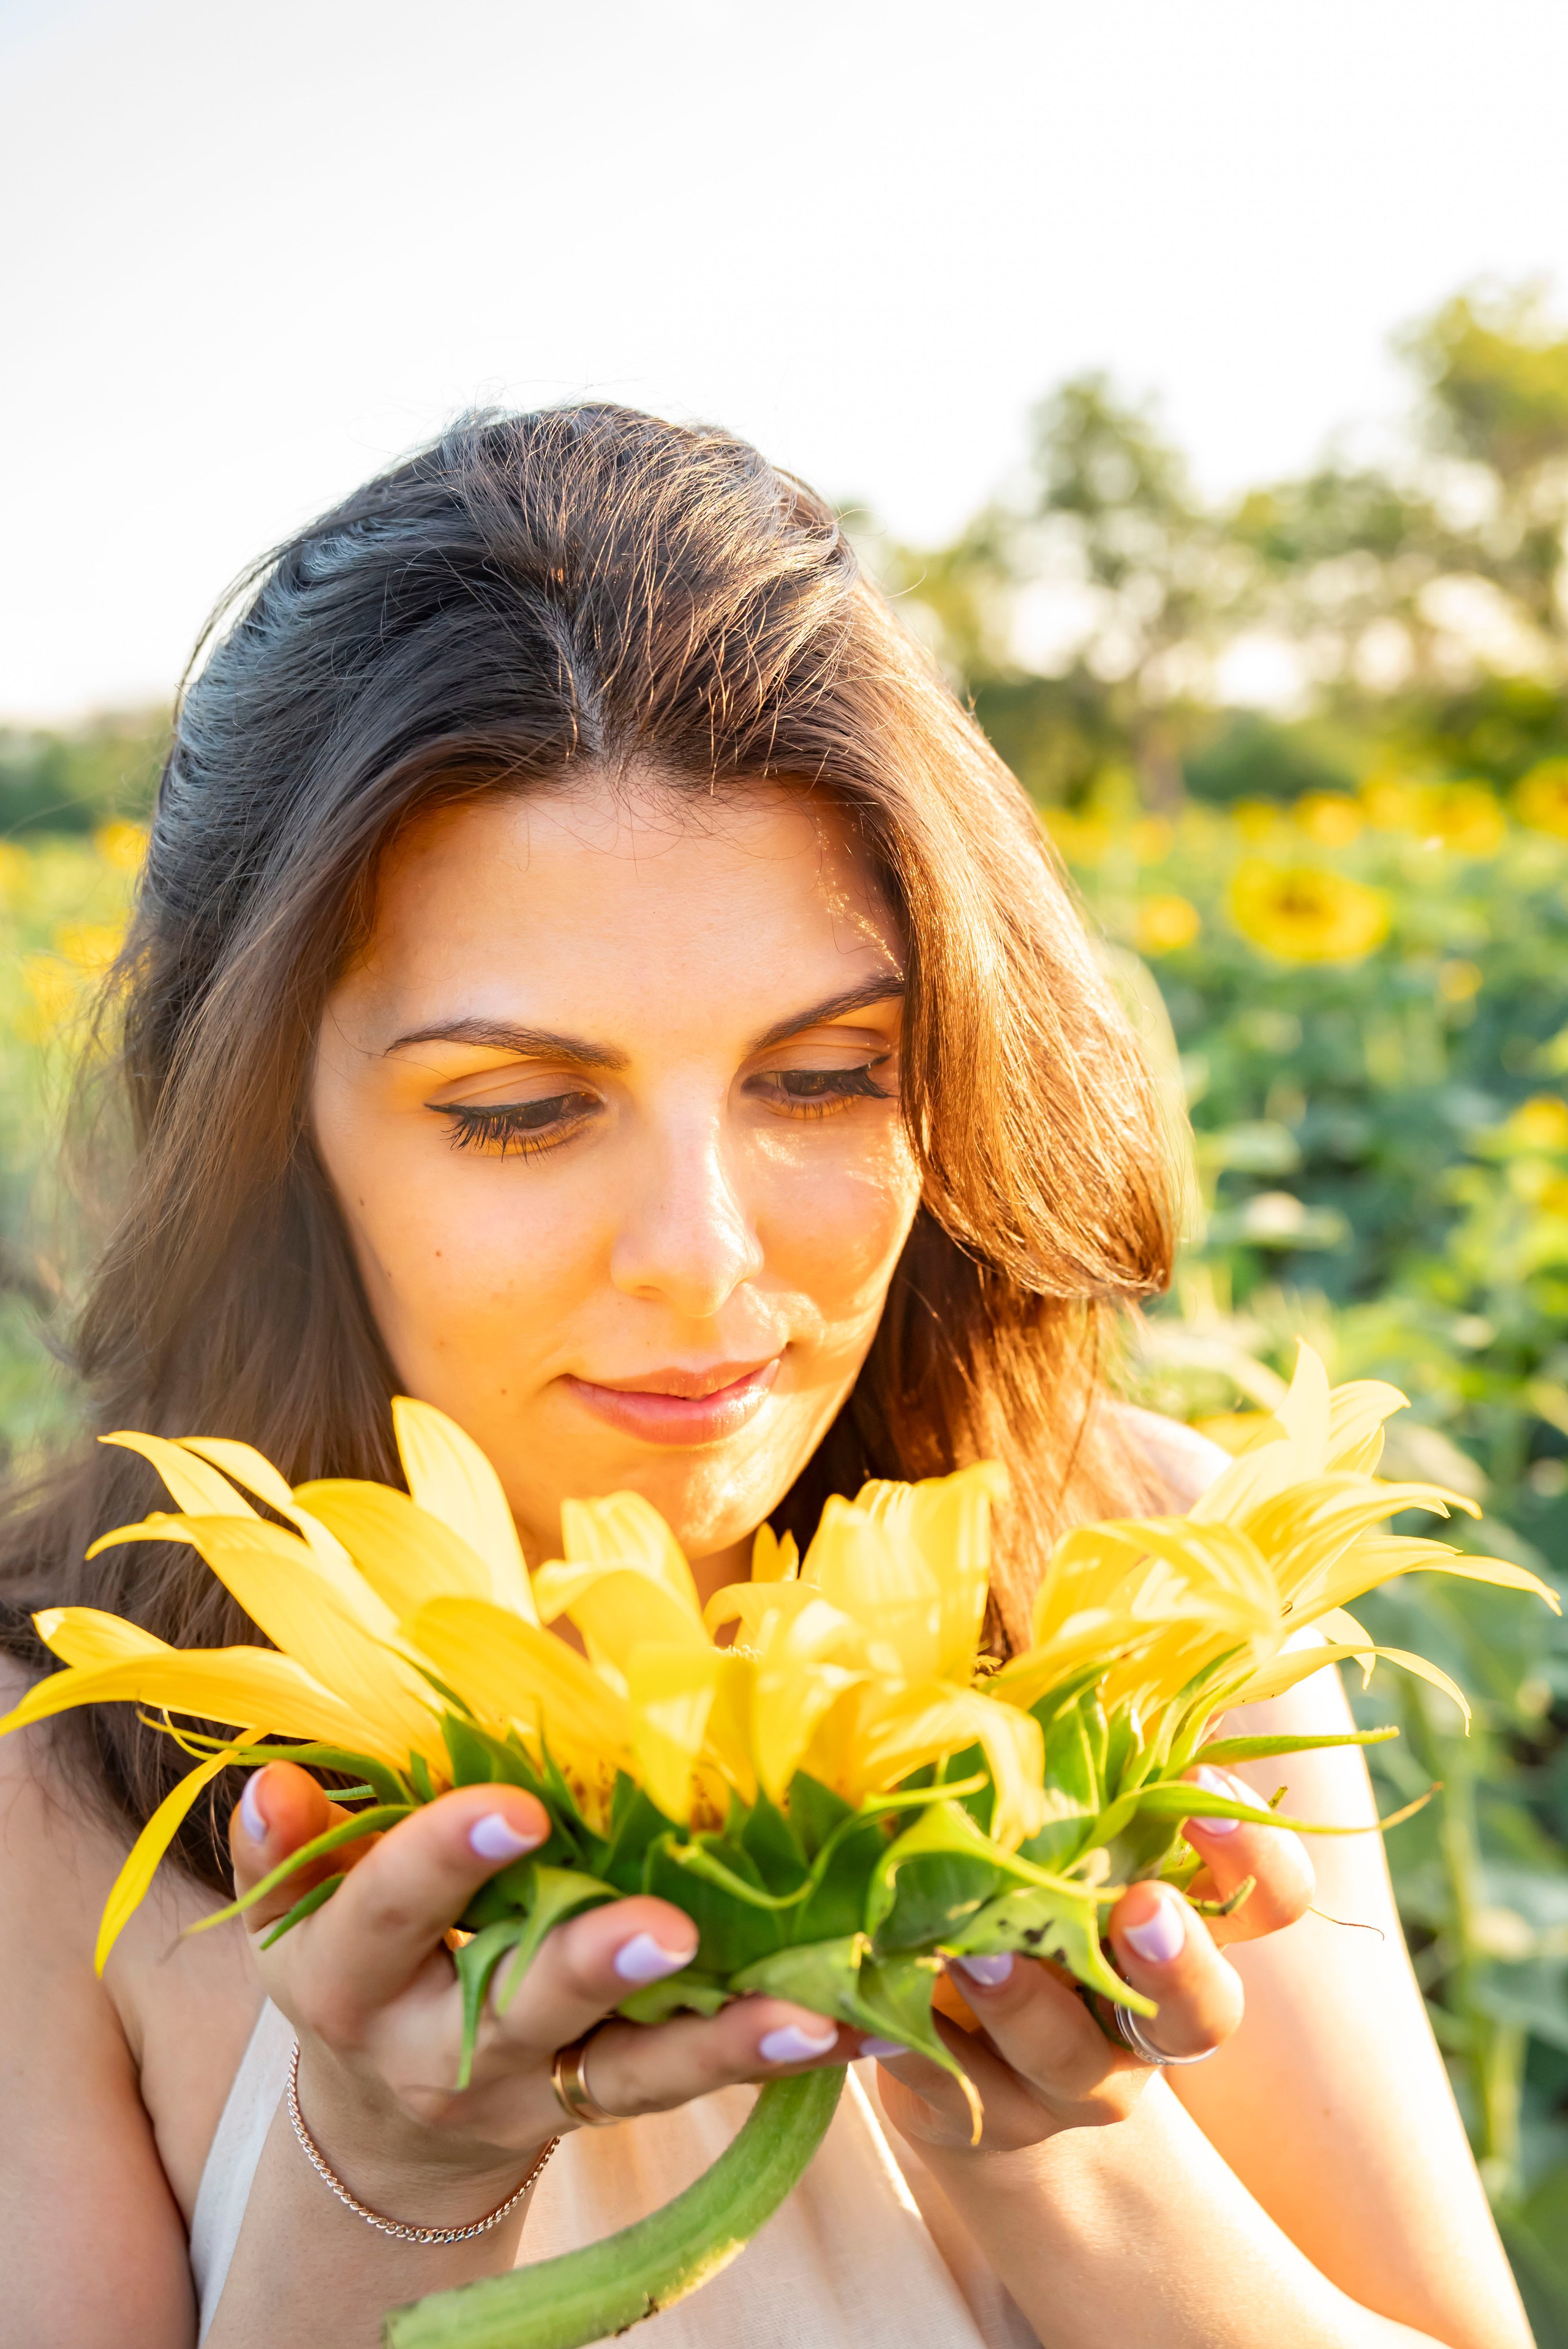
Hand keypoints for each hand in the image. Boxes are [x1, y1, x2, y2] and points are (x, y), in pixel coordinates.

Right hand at [233, 1763, 850, 2220]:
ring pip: (634, 2069)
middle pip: (519, 2008)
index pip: (387, 1914)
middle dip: (590, 1965)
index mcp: (352, 1982)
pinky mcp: (611, 2104)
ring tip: (809, 2008)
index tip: (514, 1809)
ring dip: (723, 2039)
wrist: (387, 2125)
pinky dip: (777, 2052)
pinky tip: (857, 2025)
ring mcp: (538, 2088)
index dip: (441, 1862)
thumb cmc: (356, 1964)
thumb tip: (271, 1779)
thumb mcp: (299, 1914)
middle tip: (666, 1926)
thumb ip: (290, 1846)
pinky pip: (696, 2081)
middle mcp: (444, 2049)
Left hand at [864, 1767, 1314, 2156]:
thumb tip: (1060, 1622)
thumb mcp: (1051, 1820)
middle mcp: (1148, 2017)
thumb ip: (1072, 1751)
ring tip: (979, 1949)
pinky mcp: (985, 2119)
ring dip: (1029, 2004)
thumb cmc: (1016, 1886)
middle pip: (1204, 2012)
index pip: (1269, 1897)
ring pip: (1072, 2062)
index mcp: (1183, 1923)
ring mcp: (1074, 2083)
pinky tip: (871, 2013)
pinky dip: (917, 2048)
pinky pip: (957, 2093)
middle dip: (1178, 1962)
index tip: (1203, 1784)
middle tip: (1140, 1906)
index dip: (1253, 1851)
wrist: (964, 2057)